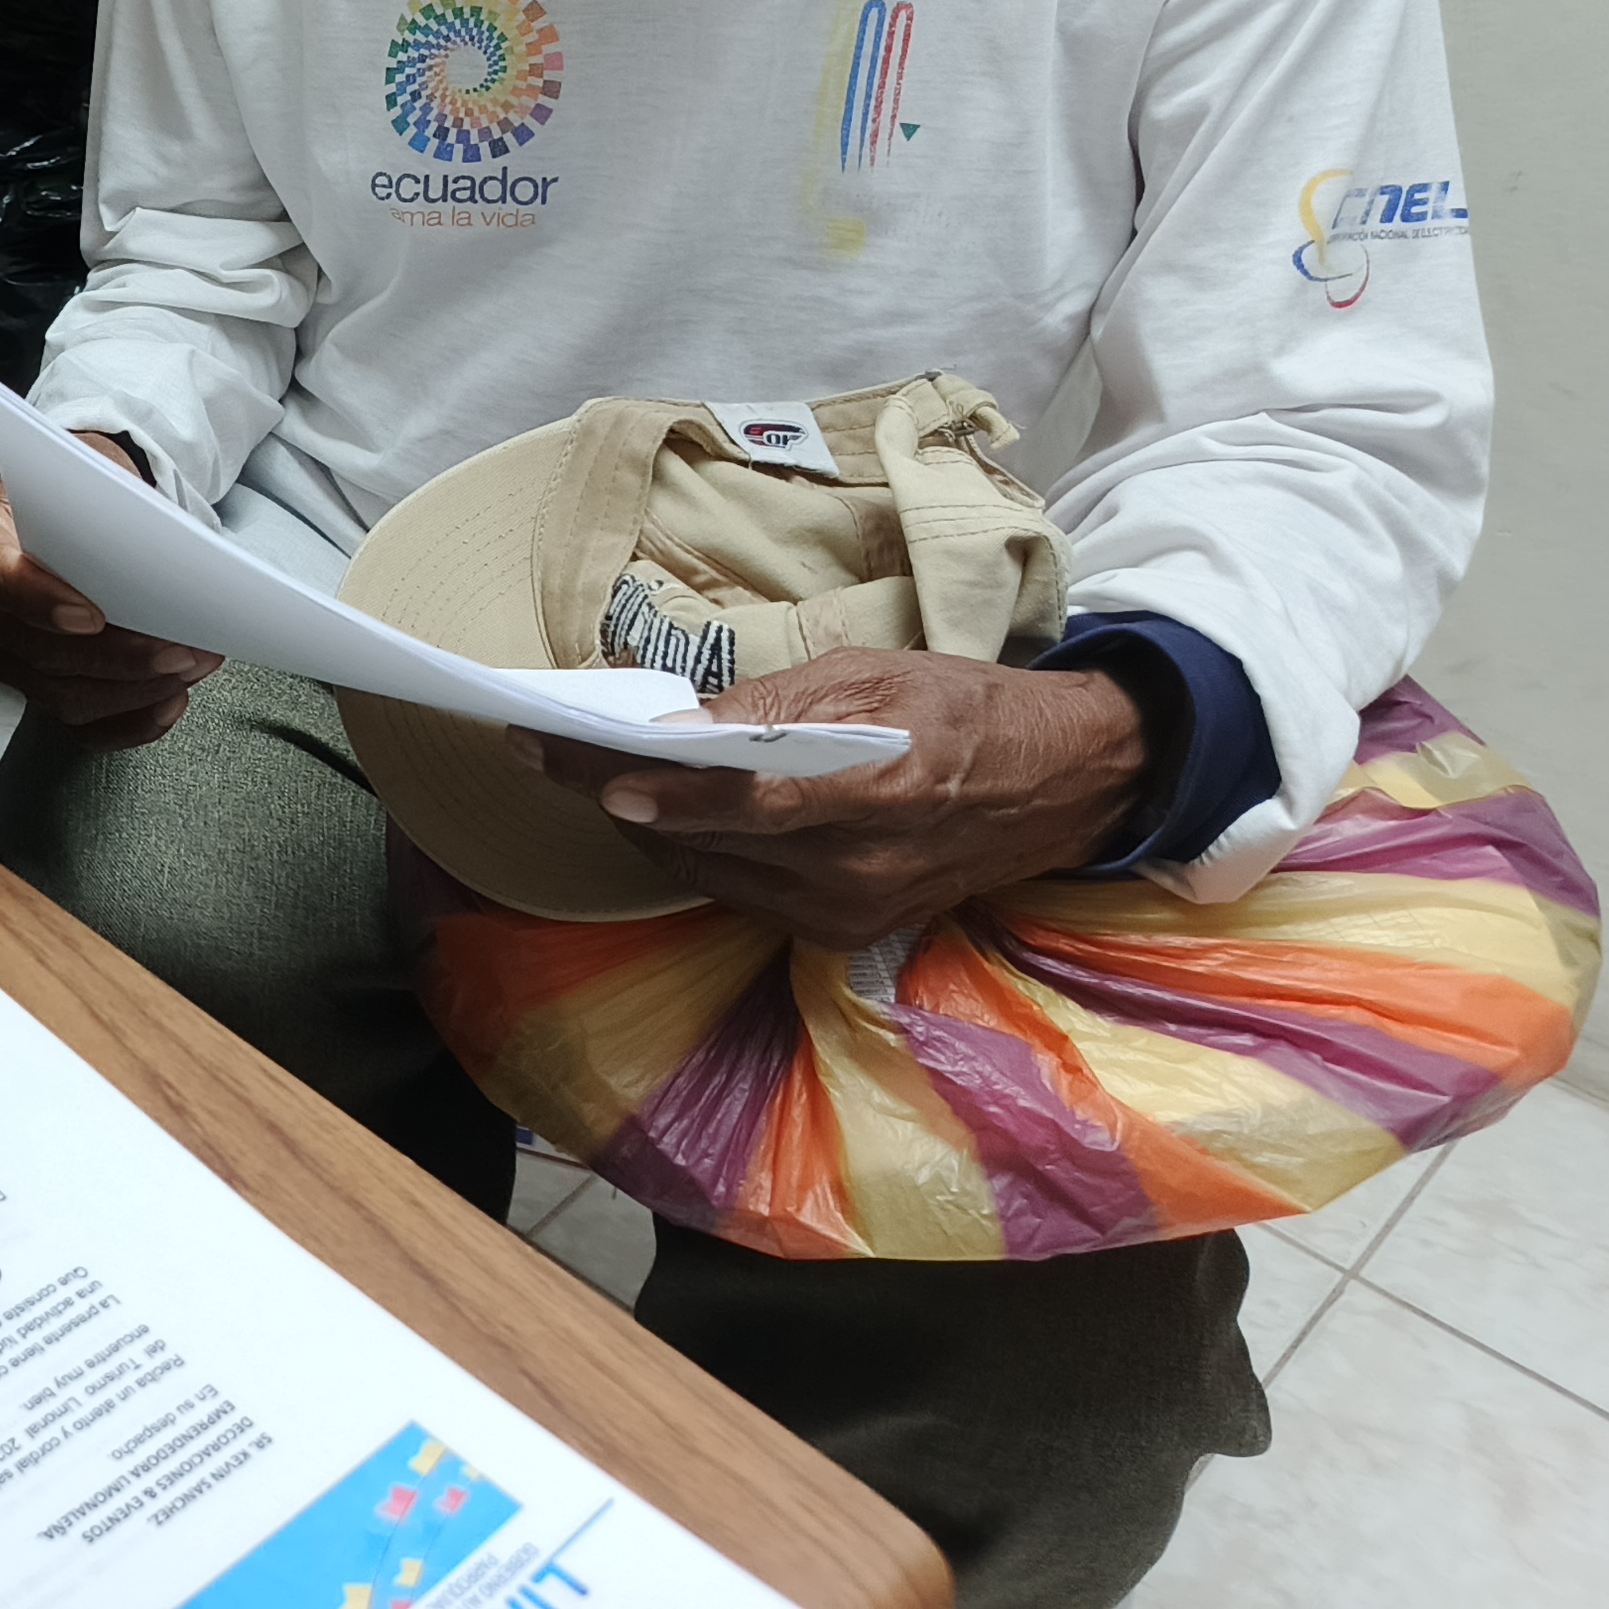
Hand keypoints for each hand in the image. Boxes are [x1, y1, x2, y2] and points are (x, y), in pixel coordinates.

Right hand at [0, 444, 224, 749]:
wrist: (64, 510)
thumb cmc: (72, 490)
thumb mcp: (84, 468)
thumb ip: (103, 502)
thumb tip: (160, 545)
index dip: (40, 603)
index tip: (92, 617)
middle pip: (39, 651)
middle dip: (117, 657)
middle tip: (180, 649)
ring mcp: (2, 652)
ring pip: (62, 695)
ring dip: (135, 688)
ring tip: (191, 665)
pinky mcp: (35, 687)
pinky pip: (80, 724)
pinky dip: (130, 721)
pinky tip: (169, 701)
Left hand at [509, 650, 1154, 950]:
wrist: (1058, 786)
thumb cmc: (962, 710)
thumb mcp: (873, 674)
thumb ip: (772, 705)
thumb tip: (676, 723)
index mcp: (880, 790)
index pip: (748, 800)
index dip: (665, 792)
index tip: (594, 773)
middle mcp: (861, 868)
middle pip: (710, 840)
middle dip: (621, 795)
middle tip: (551, 749)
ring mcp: (852, 911)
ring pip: (712, 872)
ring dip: (648, 827)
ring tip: (593, 773)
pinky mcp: (845, 933)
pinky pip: (742, 893)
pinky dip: (698, 853)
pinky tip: (666, 815)